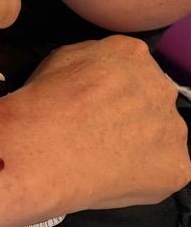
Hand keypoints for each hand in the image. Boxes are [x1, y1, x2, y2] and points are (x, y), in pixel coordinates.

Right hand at [23, 36, 190, 210]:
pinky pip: (166, 168)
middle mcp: (161, 86)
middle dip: (135, 113)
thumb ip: (96, 56)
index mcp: (133, 54)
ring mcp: (173, 127)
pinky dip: (146, 172)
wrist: (50, 146)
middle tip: (105, 129)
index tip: (102, 102)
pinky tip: (118, 171)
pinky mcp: (178, 165)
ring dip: (144, 142)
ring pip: (163, 134)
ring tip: (109, 153)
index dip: (117, 88)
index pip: (134, 68)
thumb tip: (104, 69)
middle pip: (153, 99)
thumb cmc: (48, 100)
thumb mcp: (64, 56)